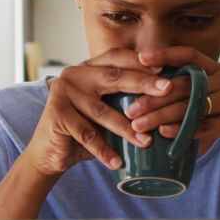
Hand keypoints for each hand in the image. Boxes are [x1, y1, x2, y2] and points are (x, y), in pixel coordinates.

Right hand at [25, 49, 171, 176]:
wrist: (50, 153)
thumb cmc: (86, 130)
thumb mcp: (107, 110)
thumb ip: (126, 100)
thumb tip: (169, 99)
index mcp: (89, 67)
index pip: (117, 57)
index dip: (141, 62)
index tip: (165, 70)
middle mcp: (75, 74)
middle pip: (114, 77)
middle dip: (143, 83)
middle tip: (167, 90)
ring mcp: (63, 91)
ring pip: (102, 110)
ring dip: (127, 128)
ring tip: (147, 141)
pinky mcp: (55, 113)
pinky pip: (86, 134)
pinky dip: (103, 150)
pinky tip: (118, 162)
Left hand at [126, 47, 219, 159]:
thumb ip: (204, 89)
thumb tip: (169, 93)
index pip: (189, 56)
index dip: (165, 56)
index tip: (141, 58)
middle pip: (182, 86)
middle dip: (152, 97)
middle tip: (129, 108)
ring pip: (188, 108)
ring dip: (160, 118)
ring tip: (139, 126)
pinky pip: (204, 127)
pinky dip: (183, 132)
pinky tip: (165, 136)